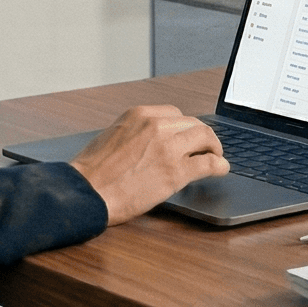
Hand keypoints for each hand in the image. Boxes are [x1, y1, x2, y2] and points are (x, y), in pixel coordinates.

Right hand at [68, 104, 229, 223]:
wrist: (87, 192)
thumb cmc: (93, 171)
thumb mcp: (113, 135)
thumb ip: (137, 132)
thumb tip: (153, 140)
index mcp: (140, 114)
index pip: (175, 114)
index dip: (185, 127)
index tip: (188, 136)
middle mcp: (157, 126)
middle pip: (193, 123)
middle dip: (202, 136)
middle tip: (206, 147)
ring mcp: (169, 148)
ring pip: (205, 138)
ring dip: (214, 147)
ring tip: (216, 156)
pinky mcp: (176, 172)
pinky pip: (208, 164)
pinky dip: (219, 165)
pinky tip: (221, 169)